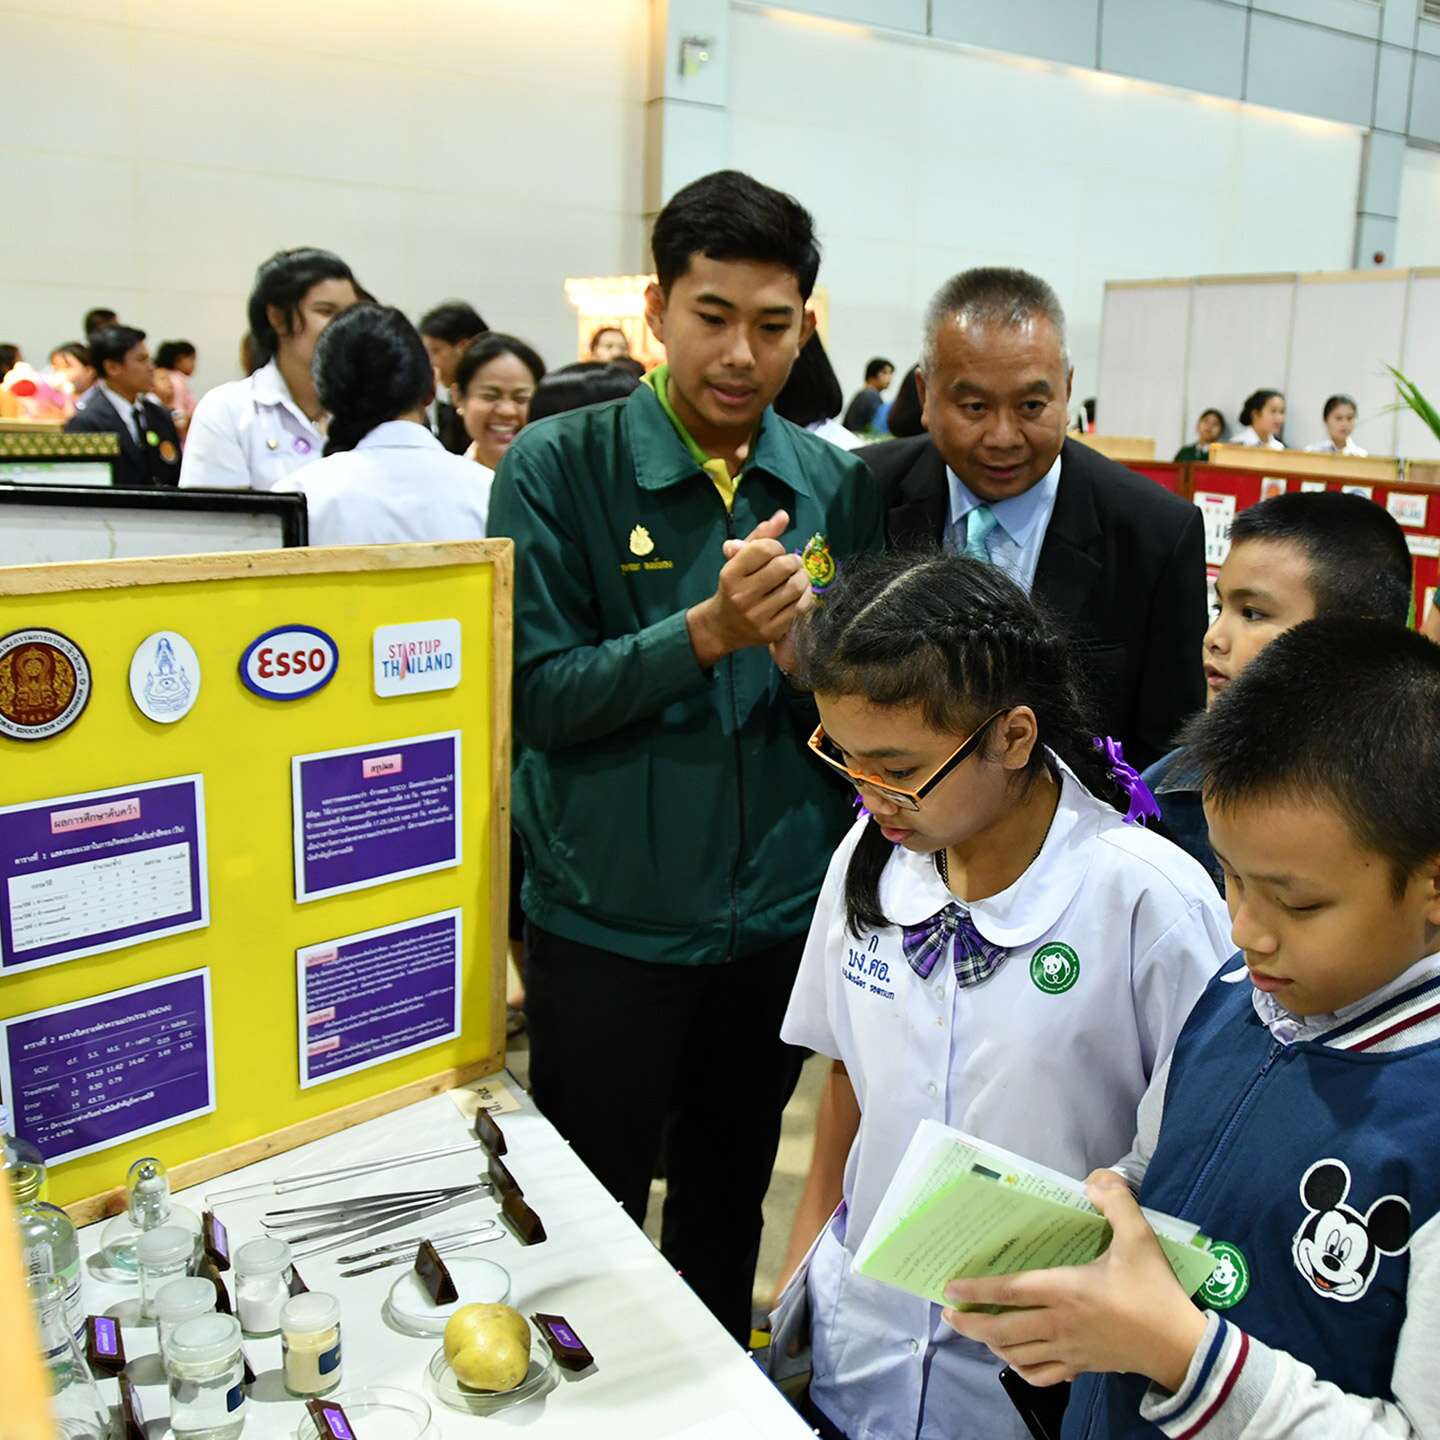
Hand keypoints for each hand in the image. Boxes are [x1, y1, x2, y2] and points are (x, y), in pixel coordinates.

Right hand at [687, 510, 808, 667]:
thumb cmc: (733, 586)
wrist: (721, 627)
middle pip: (784, 566)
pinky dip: (805, 596)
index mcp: (730, 574)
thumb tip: (784, 515)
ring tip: (796, 577)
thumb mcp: (739, 559)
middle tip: (790, 565)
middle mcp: (742, 595)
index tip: (774, 553)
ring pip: (796, 586)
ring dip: (802, 577)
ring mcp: (757, 616)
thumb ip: (761, 536)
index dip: (776, 546)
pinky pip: (801, 607)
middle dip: (792, 561)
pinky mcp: (771, 631)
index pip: (766, 548)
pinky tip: (799, 594)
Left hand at [940, 1170, 1207, 1392]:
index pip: (1011, 1291)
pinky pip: (1041, 1375)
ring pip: (1017, 1354)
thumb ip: (1117, 1202)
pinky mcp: (1081, 1367)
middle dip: (970, 1323)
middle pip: (1003, 1330)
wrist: (1181, 1347)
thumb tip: (1093, 1179)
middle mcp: (1060, 1323)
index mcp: (1067, 1291)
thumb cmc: (1155, 1291)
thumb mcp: (1140, 1238)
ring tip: (976, 1329)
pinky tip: (1017, 1356)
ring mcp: (1069, 1350)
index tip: (949, 1288)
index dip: (977, 1289)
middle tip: (948, 1313)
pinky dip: (1021, 1367)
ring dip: (990, 1343)